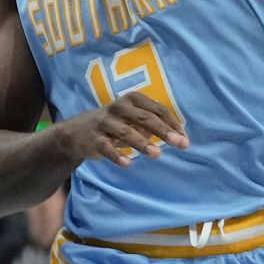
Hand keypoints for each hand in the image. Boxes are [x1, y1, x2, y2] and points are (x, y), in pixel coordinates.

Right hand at [58, 91, 188, 167]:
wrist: (79, 131)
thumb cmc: (115, 123)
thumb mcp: (134, 118)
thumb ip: (154, 125)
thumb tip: (179, 137)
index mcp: (132, 99)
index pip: (157, 110)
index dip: (172, 124)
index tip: (184, 139)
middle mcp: (118, 107)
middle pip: (144, 118)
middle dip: (162, 131)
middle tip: (178, 144)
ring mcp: (105, 122)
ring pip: (126, 132)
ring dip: (142, 143)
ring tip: (157, 154)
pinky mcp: (94, 138)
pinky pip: (106, 147)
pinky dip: (117, 155)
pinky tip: (128, 163)